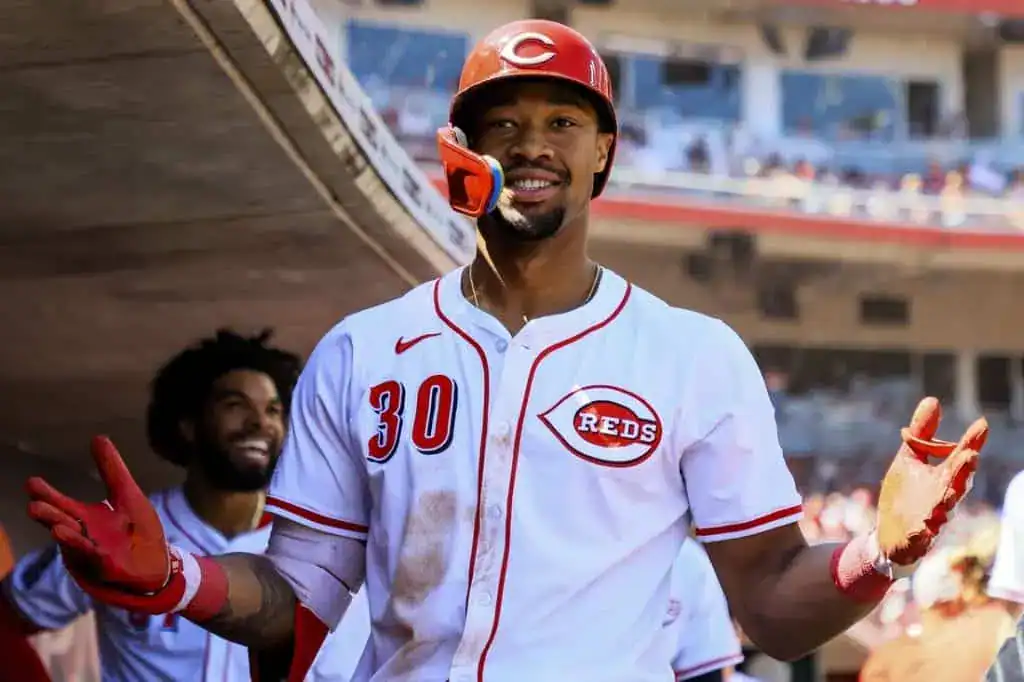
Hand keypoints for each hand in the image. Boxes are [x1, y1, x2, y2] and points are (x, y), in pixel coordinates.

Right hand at [26, 436, 181, 611]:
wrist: (159, 562)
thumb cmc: (139, 530)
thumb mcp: (127, 494)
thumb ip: (111, 469)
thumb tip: (98, 437)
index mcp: (87, 519)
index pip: (62, 505)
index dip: (47, 495)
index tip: (31, 483)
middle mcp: (84, 536)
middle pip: (62, 524)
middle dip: (49, 516)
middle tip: (34, 505)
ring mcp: (94, 554)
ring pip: (76, 543)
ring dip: (66, 536)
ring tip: (55, 526)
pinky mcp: (108, 567)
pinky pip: (97, 558)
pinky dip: (90, 552)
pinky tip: (85, 543)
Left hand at [877, 397, 986, 565]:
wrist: (888, 535)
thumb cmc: (904, 495)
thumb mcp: (908, 459)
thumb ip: (921, 434)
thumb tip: (932, 400)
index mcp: (942, 478)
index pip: (959, 458)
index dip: (970, 442)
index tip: (982, 424)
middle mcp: (942, 498)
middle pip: (956, 483)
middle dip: (963, 470)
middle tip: (970, 455)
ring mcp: (930, 518)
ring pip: (942, 510)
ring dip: (947, 500)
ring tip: (951, 491)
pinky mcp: (916, 537)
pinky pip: (921, 536)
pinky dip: (923, 532)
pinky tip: (924, 529)